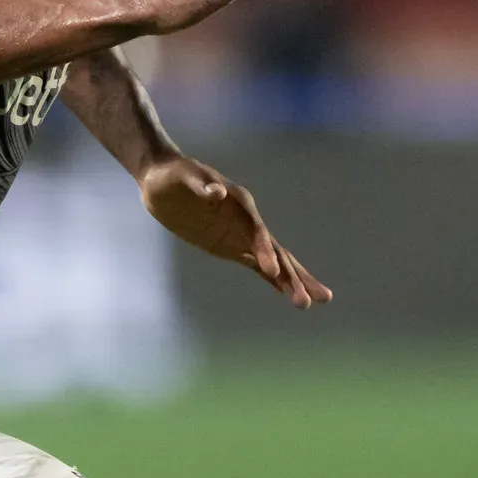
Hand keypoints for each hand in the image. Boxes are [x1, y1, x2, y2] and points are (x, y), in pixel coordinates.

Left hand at [138, 155, 329, 308]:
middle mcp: (246, 220)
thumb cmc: (172, 175)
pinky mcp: (230, 246)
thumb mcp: (183, 177)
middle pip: (275, 250)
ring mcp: (241, 234)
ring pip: (274, 260)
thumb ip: (200, 186)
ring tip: (314, 302)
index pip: (256, 231)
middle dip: (293, 275)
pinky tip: (287, 291)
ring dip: (291, 281)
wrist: (162, 179)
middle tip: (315, 299)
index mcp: (239, 203)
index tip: (272, 272)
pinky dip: (272, 279)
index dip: (264, 250)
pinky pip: (255, 265)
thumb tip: (217, 192)